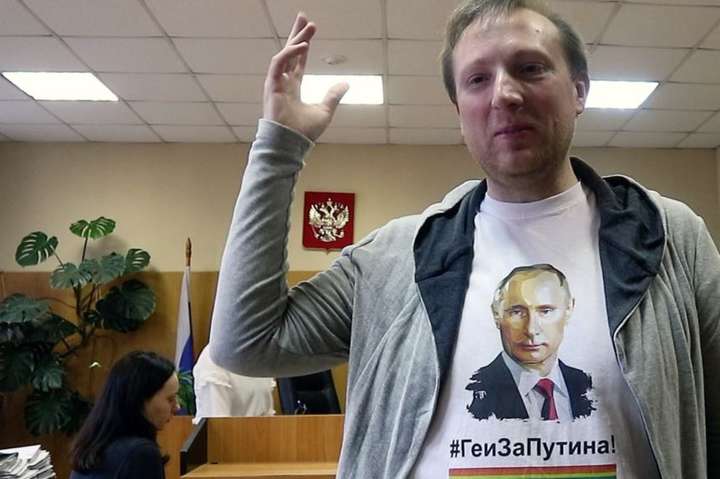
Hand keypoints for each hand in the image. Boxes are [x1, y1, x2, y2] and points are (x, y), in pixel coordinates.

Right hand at [262, 12, 348, 140]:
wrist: (291, 144)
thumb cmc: (303, 132)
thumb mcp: (324, 111)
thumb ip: (333, 96)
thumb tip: (346, 84)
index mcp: (293, 87)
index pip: (298, 60)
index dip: (304, 45)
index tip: (311, 30)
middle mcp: (283, 82)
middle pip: (290, 52)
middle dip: (297, 33)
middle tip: (304, 16)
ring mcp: (276, 84)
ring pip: (284, 54)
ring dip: (296, 39)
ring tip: (308, 26)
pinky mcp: (272, 86)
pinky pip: (278, 64)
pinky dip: (289, 54)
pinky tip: (301, 45)